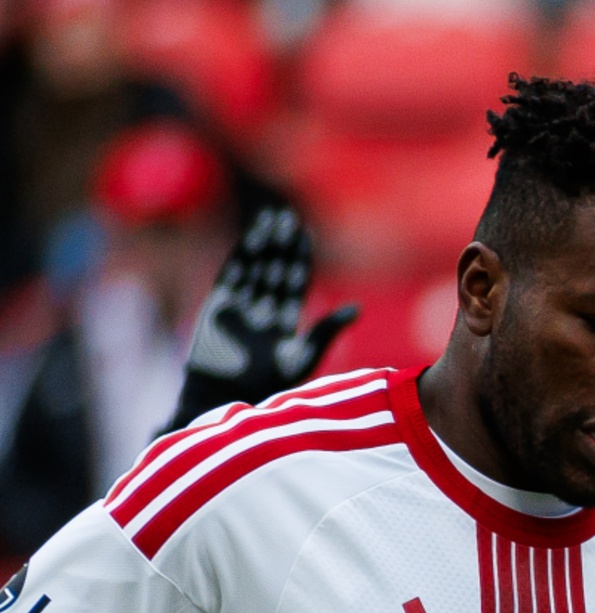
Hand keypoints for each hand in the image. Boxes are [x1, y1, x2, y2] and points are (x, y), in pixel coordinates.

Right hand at [173, 203, 358, 424]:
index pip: (294, 281)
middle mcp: (264, 308)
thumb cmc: (269, 382)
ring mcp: (241, 304)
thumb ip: (327, 330)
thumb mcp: (303, 355)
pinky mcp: (219, 304)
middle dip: (282, 245)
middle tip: (290, 219)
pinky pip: (231, 273)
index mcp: (285, 319)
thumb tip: (358, 308)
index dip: (300, 258)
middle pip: (275, 268)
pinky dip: (241, 255)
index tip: (307, 235)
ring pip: (254, 266)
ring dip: (263, 244)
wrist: (228, 394)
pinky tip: (252, 237)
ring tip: (272, 220)